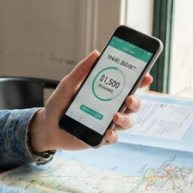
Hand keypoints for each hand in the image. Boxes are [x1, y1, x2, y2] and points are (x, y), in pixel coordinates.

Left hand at [28, 51, 151, 152]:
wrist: (46, 126)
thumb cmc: (59, 104)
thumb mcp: (68, 84)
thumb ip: (81, 71)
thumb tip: (96, 53)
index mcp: (105, 93)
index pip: (127, 86)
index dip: (139, 82)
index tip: (146, 76)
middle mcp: (109, 108)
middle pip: (132, 105)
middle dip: (136, 102)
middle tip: (129, 98)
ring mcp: (106, 124)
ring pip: (127, 122)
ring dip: (126, 119)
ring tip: (115, 117)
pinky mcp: (100, 138)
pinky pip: (113, 139)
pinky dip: (113, 136)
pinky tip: (109, 133)